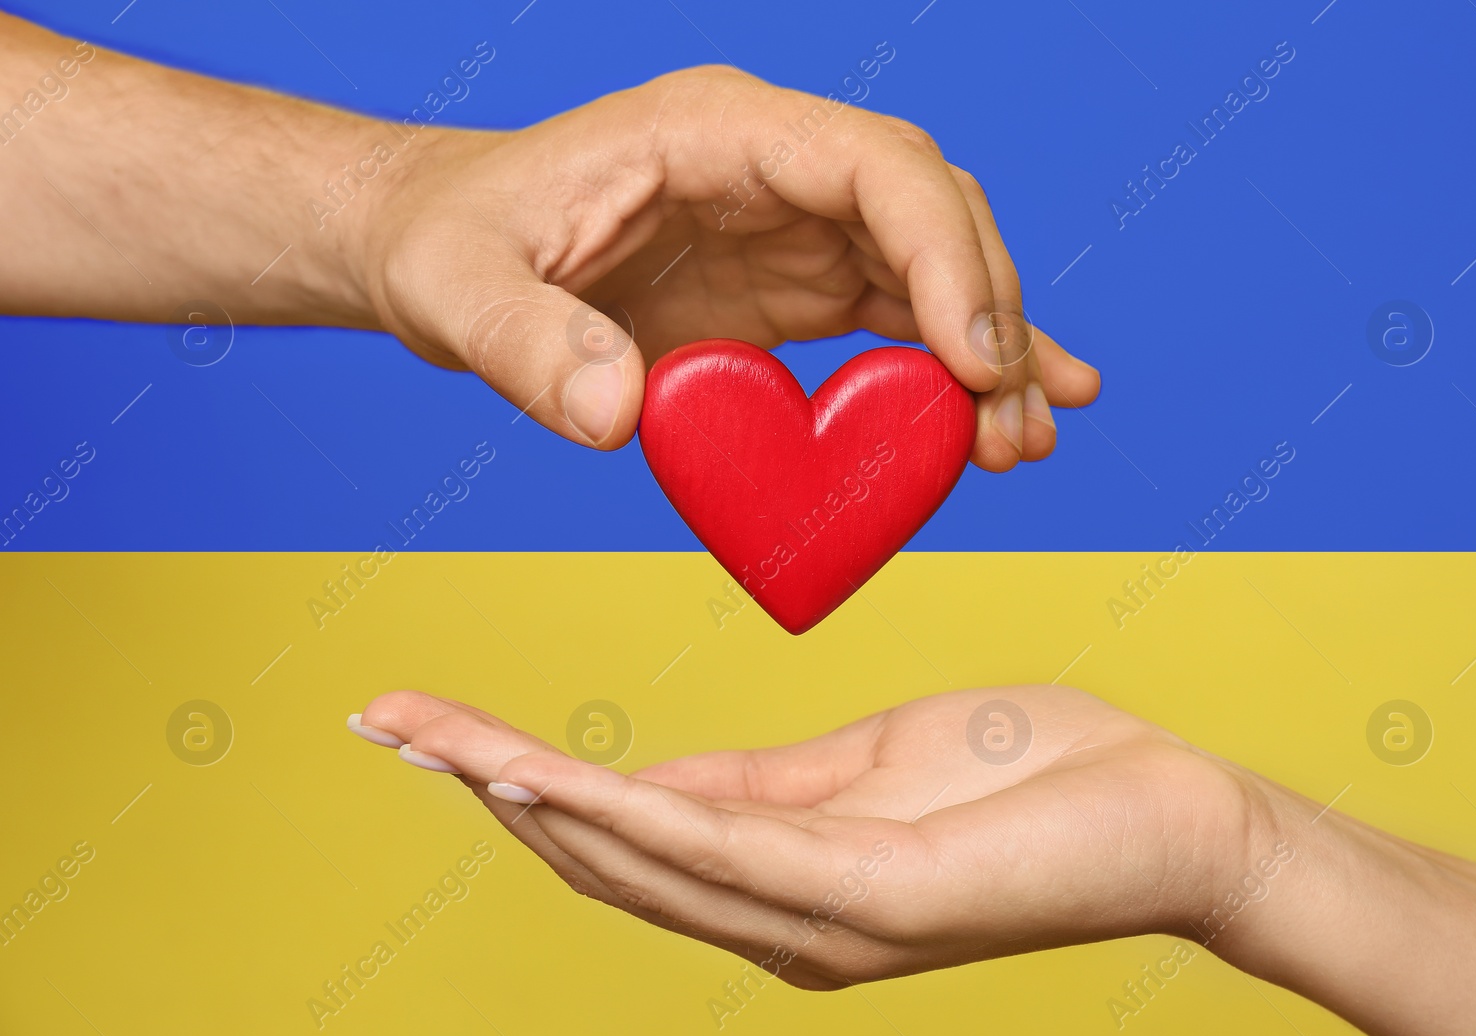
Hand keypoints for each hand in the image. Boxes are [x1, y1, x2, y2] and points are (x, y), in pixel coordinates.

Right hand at [348, 685, 1252, 987]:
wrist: (1166, 817)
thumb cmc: (1026, 780)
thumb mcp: (864, 768)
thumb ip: (760, 786)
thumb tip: (655, 781)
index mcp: (780, 882)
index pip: (624, 832)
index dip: (517, 782)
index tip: (429, 724)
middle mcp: (784, 922)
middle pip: (606, 854)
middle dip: (490, 788)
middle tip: (387, 722)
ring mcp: (826, 920)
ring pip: (646, 859)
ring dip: (530, 800)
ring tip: (436, 742)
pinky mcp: (877, 895)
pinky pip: (730, 850)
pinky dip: (630, 816)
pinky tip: (553, 777)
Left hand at [357, 66, 1100, 469]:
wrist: (438, 245)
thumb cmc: (450, 241)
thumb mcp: (459, 290)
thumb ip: (530, 345)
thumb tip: (619, 416)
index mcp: (716, 131)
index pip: (877, 165)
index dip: (946, 256)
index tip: (974, 364)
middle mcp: (776, 166)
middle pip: (933, 216)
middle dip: (989, 319)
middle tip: (1006, 434)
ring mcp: (794, 224)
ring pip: (935, 268)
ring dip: (989, 355)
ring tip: (1021, 447)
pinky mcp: (793, 286)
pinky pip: (901, 318)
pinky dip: (957, 367)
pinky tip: (1006, 416)